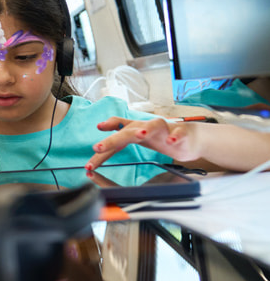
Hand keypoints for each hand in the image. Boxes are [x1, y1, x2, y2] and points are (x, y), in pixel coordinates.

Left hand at [85, 116, 204, 171]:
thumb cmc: (160, 138)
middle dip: (113, 139)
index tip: (91, 155)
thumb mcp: (135, 138)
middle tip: (98, 147)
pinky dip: (174, 137)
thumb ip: (117, 142)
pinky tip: (171, 142)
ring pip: (154, 125)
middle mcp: (146, 126)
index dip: (102, 146)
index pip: (113, 135)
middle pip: (127, 130)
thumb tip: (96, 153)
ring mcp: (164, 129)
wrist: (189, 137)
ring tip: (140, 134)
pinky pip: (178, 134)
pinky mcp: (181, 133)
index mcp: (133, 129)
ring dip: (146, 129)